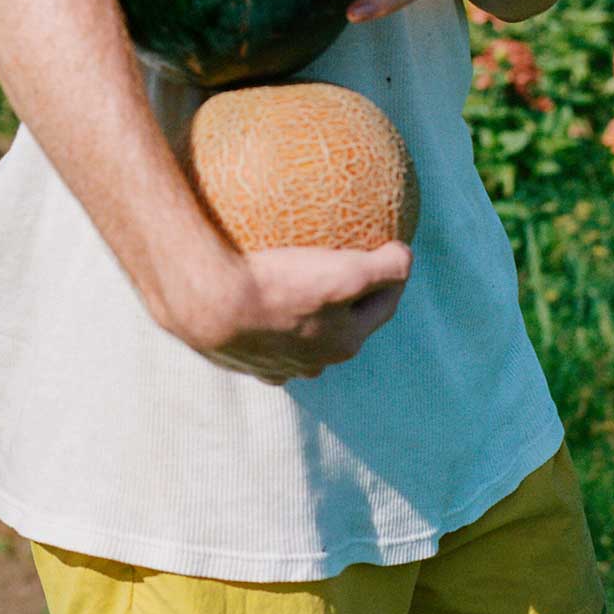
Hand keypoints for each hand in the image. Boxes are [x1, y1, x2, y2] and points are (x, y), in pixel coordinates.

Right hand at [163, 243, 413, 383]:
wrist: (207, 306)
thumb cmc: (280, 288)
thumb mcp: (345, 273)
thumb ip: (386, 267)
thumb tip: (405, 256)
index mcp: (344, 343)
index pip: (383, 307)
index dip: (391, 277)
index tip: (388, 249)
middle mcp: (314, 363)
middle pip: (343, 323)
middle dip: (349, 297)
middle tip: (344, 259)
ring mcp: (275, 364)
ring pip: (302, 333)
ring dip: (306, 310)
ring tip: (297, 274)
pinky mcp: (241, 356)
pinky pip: (262, 331)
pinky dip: (267, 314)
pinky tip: (253, 288)